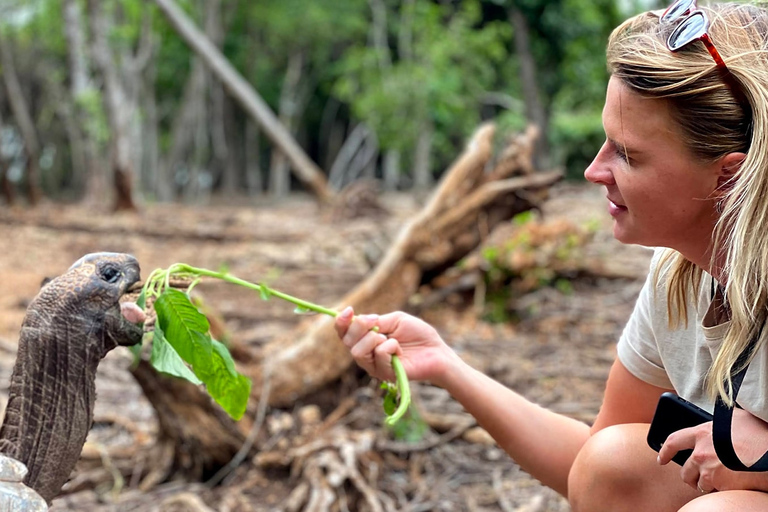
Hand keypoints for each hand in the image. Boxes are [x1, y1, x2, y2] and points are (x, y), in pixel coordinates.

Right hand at [334, 307, 459, 385]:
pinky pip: (379, 355)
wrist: (436, 351)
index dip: (341, 322)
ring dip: (373, 339)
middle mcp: (367, 354)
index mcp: (366, 339)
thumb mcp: (395, 320)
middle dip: (358, 327)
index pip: (344, 334)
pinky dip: (390, 346)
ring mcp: (374, 366)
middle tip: (374, 322)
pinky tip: (399, 349)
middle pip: (347, 342)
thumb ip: (377, 321)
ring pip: (358, 351)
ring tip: (390, 338)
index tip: (348, 310)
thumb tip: (360, 320)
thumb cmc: (418, 335)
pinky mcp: (385, 374)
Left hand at [658, 408, 767, 492]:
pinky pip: (713, 492)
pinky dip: (719, 491)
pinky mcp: (718, 484)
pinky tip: (730, 484)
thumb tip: (719, 425)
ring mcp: (708, 469)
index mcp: (702, 433)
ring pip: (699, 483)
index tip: (661, 458)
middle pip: (685, 470)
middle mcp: (701, 452)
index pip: (674, 441)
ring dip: (706, 484)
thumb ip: (720, 425)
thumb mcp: (735, 420)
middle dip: (690, 476)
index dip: (665, 451)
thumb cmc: (758, 434)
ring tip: (720, 480)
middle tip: (697, 478)